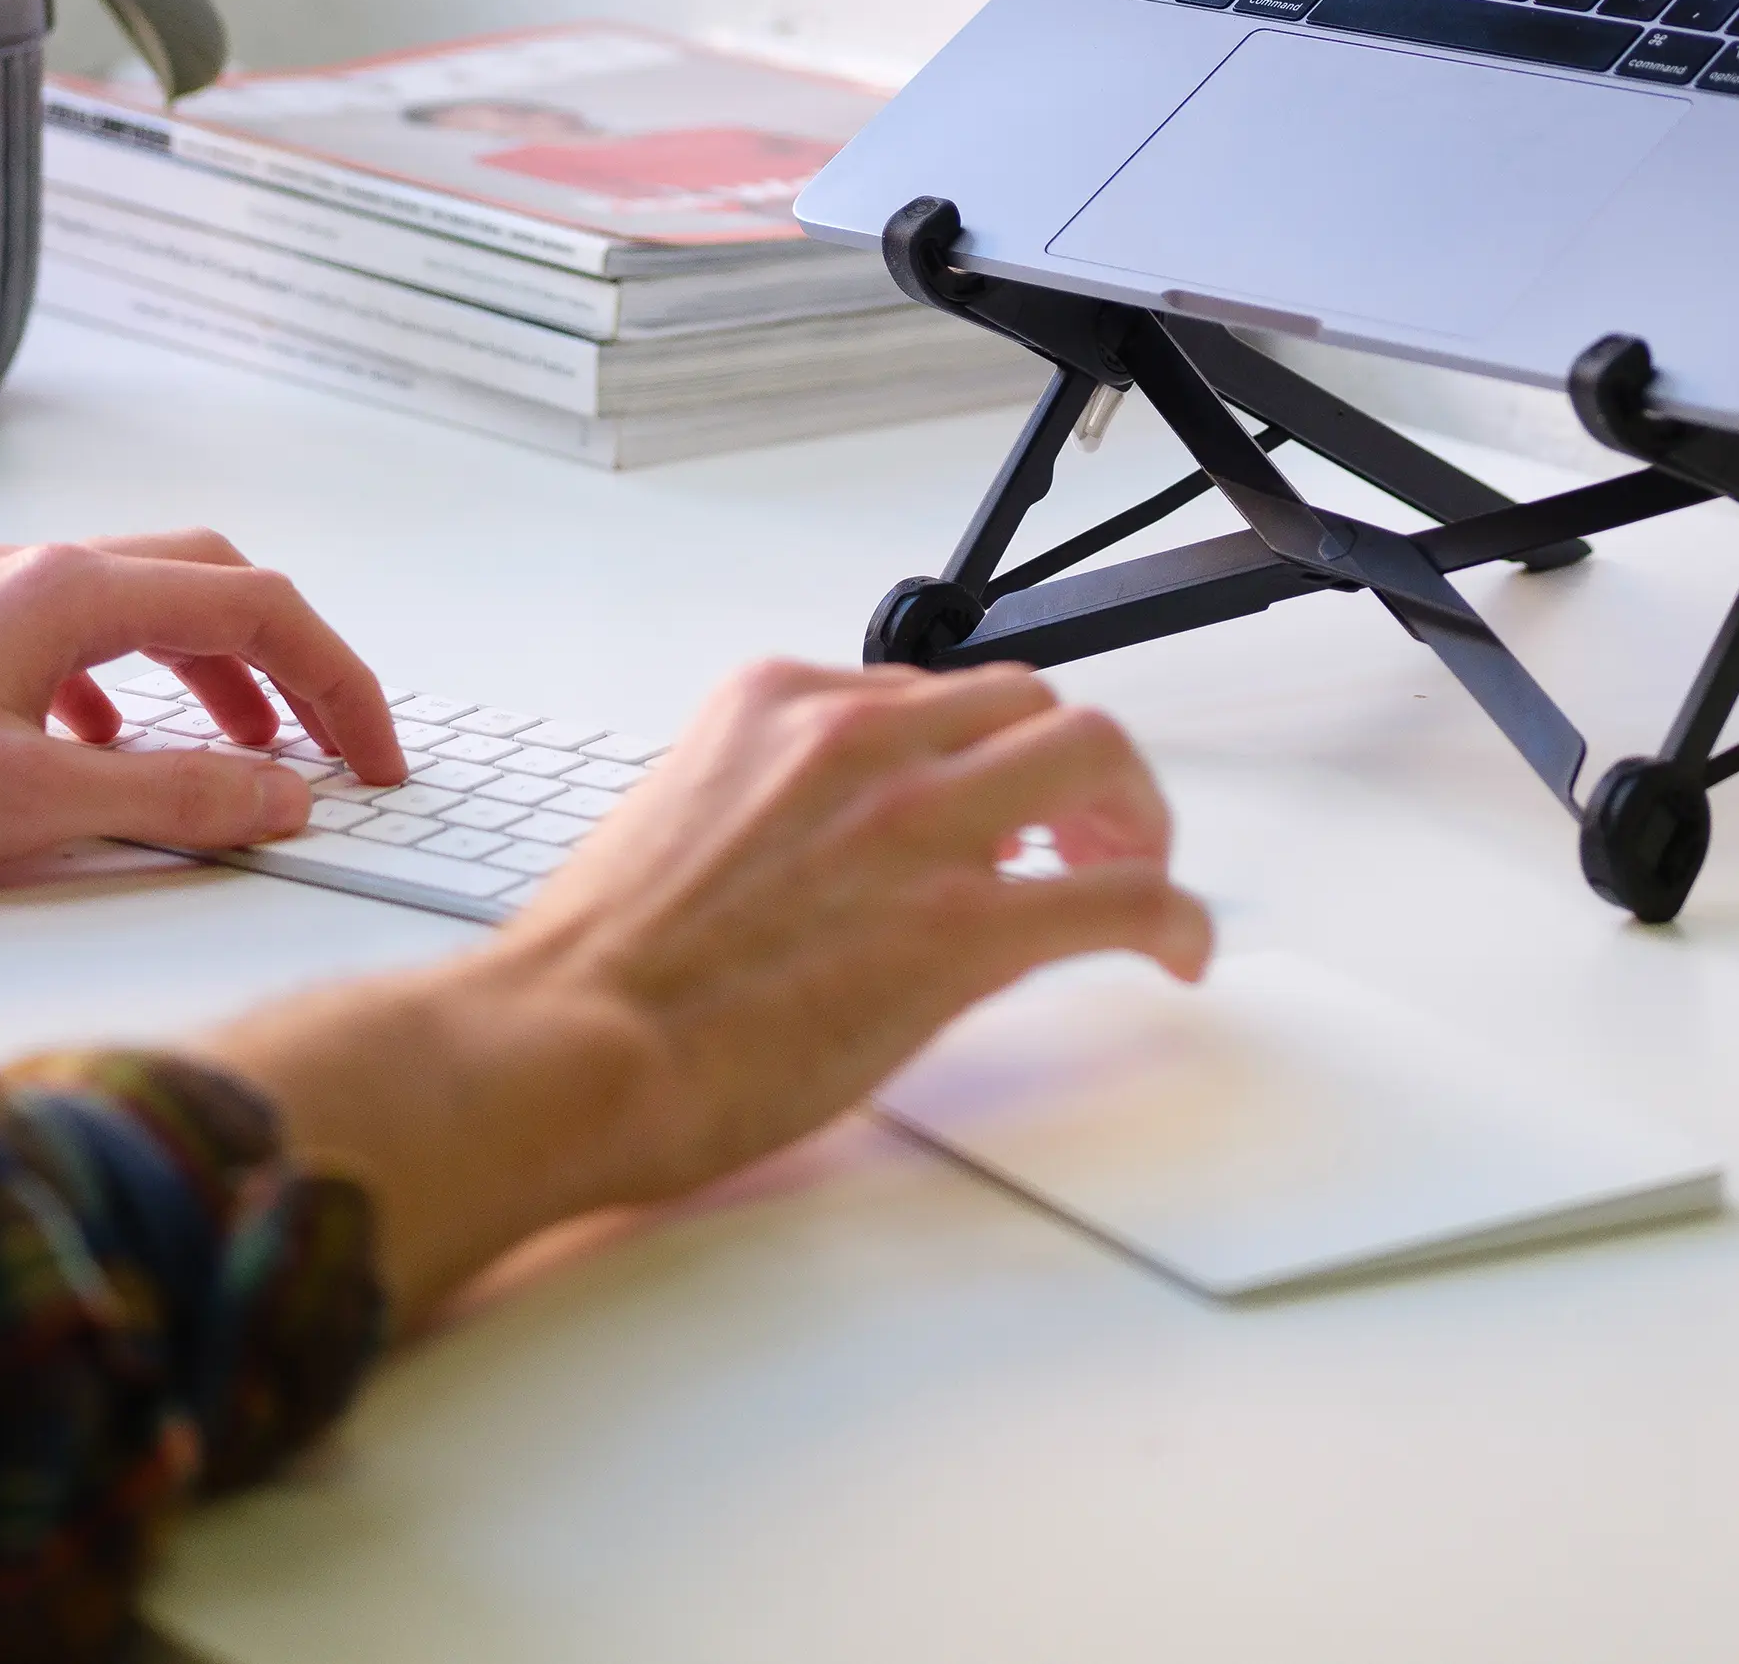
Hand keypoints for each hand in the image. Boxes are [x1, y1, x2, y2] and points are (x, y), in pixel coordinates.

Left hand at [0, 530, 405, 885]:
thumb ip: (176, 797)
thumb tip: (285, 796)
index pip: (257, 606)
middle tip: (332, 741)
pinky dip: (128, 682)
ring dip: (210, 670)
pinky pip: (72, 637)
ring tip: (243, 750)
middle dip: (288, 658)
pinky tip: (110, 745)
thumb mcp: (37, 802)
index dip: (338, 681)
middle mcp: (35, 570)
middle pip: (209, 580)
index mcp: (74, 589)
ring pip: (140, 606)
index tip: (376, 758)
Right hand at [192, 660, 1205, 1312]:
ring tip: (1141, 874)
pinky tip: (1179, 950)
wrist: (558, 1046)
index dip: (980, 753)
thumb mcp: (677, 819)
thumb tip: (826, 848)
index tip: (996, 803)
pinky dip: (1174, 915)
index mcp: (778, 703)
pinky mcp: (960, 925)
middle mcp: (857, 736)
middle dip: (1075, 766)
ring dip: (1136, 815)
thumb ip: (768, 803)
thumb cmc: (592, 971)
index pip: (930, 691)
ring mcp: (916, 824)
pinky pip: (1121, 896)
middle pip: (1030, 702)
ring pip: (1096, 756)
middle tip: (1085, 833)